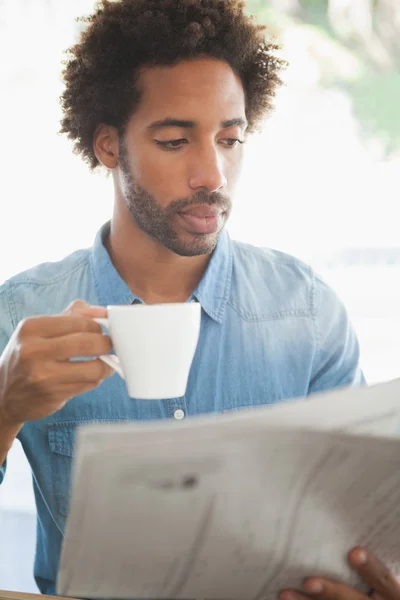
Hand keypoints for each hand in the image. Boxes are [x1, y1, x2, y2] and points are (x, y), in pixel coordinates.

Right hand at [0, 300, 113, 425]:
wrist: (4, 394)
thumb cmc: (28, 356)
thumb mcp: (40, 331)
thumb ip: (72, 316)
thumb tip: (102, 311)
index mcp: (31, 328)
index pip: (80, 321)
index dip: (98, 325)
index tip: (102, 330)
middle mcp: (34, 351)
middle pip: (88, 343)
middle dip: (106, 344)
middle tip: (109, 345)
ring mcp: (43, 376)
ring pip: (93, 368)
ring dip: (106, 365)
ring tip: (105, 362)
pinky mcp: (53, 396)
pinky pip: (88, 385)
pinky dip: (95, 379)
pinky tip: (89, 376)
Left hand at [281, 547, 399, 599]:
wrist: (375, 597)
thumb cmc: (379, 579)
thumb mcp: (384, 575)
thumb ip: (371, 560)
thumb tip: (349, 524)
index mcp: (391, 593)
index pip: (384, 580)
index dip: (371, 568)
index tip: (355, 553)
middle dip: (331, 592)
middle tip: (309, 582)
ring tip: (286, 593)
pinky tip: (284, 597)